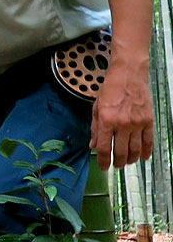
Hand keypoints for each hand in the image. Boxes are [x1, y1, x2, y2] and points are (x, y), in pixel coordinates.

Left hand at [90, 56, 153, 170]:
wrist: (129, 74)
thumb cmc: (111, 88)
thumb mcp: (96, 107)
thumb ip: (95, 128)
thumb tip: (93, 145)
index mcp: (106, 120)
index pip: (104, 148)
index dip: (103, 161)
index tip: (103, 167)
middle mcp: (122, 123)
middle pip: (121, 152)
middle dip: (118, 162)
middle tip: (116, 165)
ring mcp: (137, 123)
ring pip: (135, 149)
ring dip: (131, 159)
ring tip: (127, 162)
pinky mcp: (148, 120)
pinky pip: (148, 141)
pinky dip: (146, 151)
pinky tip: (143, 157)